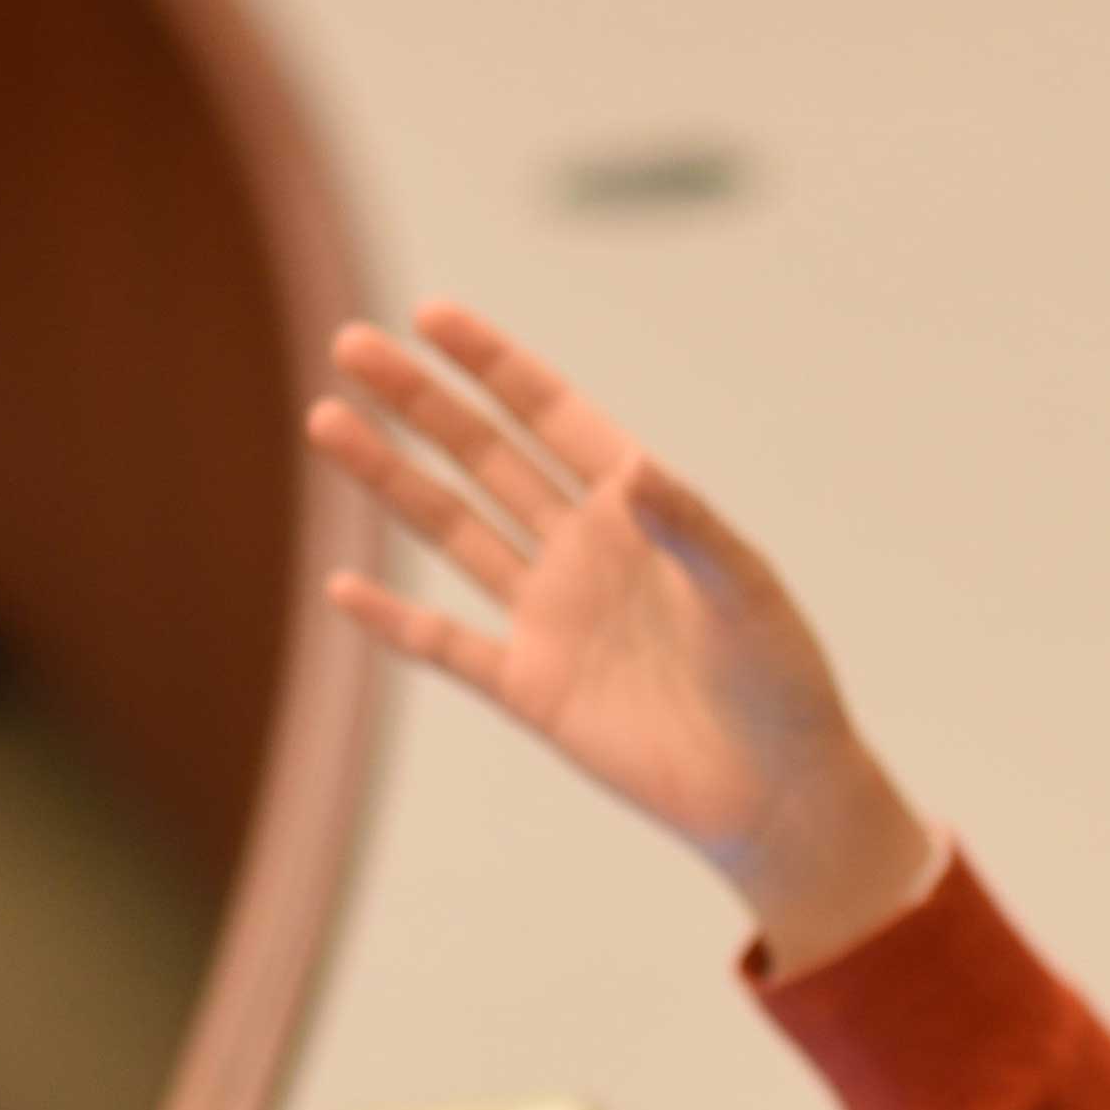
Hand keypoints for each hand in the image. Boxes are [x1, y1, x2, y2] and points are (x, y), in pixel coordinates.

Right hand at [307, 301, 937, 969]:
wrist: (777, 793)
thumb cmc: (782, 681)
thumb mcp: (746, 594)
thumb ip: (692, 529)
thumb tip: (635, 469)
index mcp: (638, 510)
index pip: (551, 417)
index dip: (493, 365)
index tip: (431, 316)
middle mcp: (584, 551)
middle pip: (485, 458)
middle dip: (419, 402)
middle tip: (351, 346)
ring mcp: (552, 618)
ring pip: (453, 532)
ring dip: (391, 479)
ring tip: (327, 420)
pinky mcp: (532, 689)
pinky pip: (447, 646)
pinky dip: (394, 621)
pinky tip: (341, 585)